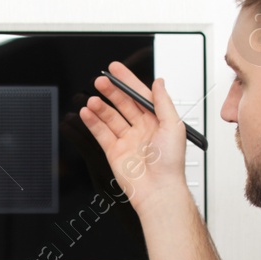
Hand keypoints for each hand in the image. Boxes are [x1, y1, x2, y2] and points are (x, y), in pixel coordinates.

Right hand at [80, 61, 191, 212]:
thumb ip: (163, 102)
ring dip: (100, 106)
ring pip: (110, 117)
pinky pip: (101, 133)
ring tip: (92, 98)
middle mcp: (142, 129)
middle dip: (111, 90)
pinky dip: (93, 122)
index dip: (128, 81)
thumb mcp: (173, 126)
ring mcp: (127, 140)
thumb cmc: (170, 164)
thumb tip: (159, 82)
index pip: (140, 95)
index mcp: (157, 121)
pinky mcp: (114, 152)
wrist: (158, 190)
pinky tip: (87, 112)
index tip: (116, 69)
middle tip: (100, 81)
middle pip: (123, 103)